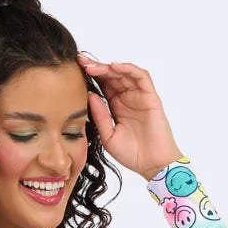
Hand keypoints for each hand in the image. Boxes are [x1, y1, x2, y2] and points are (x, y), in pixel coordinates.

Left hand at [76, 53, 180, 180]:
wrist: (152, 165)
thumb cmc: (132, 154)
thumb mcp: (108, 136)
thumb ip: (100, 116)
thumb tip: (89, 95)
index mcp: (116, 106)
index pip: (102, 85)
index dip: (90, 77)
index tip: (75, 70)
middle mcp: (127, 98)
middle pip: (111, 76)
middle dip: (96, 68)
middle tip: (81, 62)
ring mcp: (139, 96)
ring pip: (123, 73)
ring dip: (108, 67)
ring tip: (92, 66)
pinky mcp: (150, 97)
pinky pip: (141, 77)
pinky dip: (128, 69)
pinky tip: (114, 66)